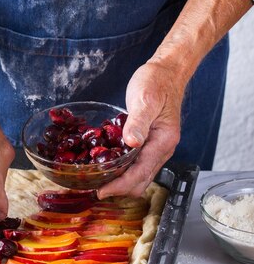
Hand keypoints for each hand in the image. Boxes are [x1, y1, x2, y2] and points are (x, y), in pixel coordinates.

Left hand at [97, 0, 251, 198]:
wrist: (167, 72)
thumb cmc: (157, 82)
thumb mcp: (145, 99)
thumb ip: (138, 122)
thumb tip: (132, 143)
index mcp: (163, 141)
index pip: (140, 173)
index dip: (120, 186)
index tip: (101, 191)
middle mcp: (162, 149)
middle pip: (141, 181)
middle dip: (119, 189)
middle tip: (95, 189)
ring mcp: (157, 148)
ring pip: (140, 176)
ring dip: (121, 183)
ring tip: (99, 182)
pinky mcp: (150, 144)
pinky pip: (138, 166)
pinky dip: (124, 172)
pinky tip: (109, 168)